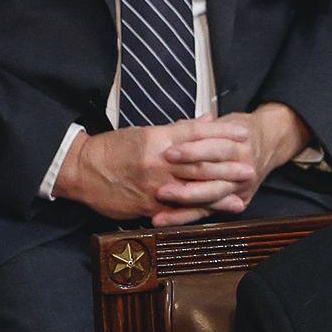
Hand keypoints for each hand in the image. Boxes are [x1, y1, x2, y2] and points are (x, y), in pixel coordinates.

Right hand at [53, 117, 252, 221]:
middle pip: (199, 163)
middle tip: (250, 167)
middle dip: (227, 166)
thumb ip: (178, 129)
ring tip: (241, 193)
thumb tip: (207, 119)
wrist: (81, 170)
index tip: (242, 132)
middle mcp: (158, 162)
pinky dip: (198, 211)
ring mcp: (154, 185)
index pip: (195, 133)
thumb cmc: (113, 149)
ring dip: (219, 192)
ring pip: (192, 188)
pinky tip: (215, 212)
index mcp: (157, 139)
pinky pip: (177, 209)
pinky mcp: (148, 205)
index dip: (221, 132)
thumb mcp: (144, 132)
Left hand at [152, 102, 311, 224]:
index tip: (169, 153)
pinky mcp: (238, 202)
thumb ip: (199, 128)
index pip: (215, 148)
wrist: (271, 143)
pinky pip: (209, 211)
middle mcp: (244, 167)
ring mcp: (241, 187)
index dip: (192, 151)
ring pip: (211, 196)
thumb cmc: (241, 133)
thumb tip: (175, 128)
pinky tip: (168, 219)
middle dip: (186, 181)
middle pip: (212, 175)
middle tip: (160, 187)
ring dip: (184, 203)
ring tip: (161, 206)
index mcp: (240, 144)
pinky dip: (187, 216)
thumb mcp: (224, 122)